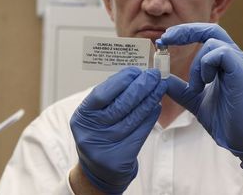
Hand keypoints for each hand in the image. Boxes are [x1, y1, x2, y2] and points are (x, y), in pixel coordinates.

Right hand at [70, 67, 166, 193]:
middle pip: (120, 105)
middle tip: (154, 76)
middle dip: (141, 87)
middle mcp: (91, 132)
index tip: (137, 71)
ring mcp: (105, 147)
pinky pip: (140, 133)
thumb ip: (112, 96)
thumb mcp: (96, 114)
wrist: (98, 170)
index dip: (121, 80)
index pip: (102, 93)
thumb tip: (135, 75)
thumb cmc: (100, 133)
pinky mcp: (120, 158)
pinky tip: (157, 106)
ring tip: (160, 87)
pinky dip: (150, 117)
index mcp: (82, 116)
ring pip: (133, 118)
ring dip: (150, 100)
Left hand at [159, 23, 242, 174]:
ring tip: (196, 87)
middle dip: (186, 31)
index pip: (206, 34)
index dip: (185, 32)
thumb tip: (162, 79)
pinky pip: (222, 54)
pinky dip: (206, 65)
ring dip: (196, 63)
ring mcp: (240, 64)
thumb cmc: (228, 121)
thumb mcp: (196, 101)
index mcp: (225, 62)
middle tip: (166, 39)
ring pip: (213, 42)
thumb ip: (181, 89)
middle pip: (211, 29)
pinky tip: (205, 84)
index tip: (165, 39)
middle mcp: (235, 58)